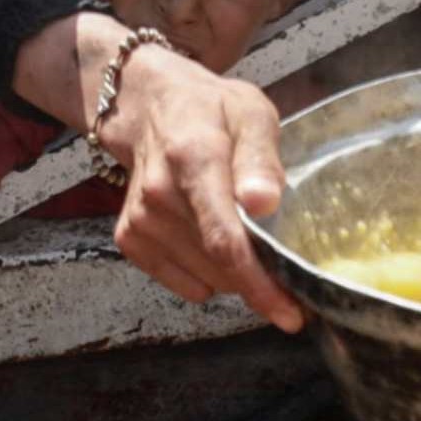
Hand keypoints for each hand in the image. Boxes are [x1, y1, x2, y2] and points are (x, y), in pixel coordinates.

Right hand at [99, 45, 300, 331]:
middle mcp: (158, 194)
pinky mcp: (130, 238)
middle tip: (282, 254)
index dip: (259, 285)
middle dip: (260, 277)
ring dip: (236, 273)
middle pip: (219, 267)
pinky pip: (186, 283)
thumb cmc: (211, 110)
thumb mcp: (251, 113)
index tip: (290, 314)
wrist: (148, 106)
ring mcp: (140, 219)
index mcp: (193, 158)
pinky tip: (212, 238)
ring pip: (207, 280)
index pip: (224, 239)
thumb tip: (265, 202)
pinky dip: (209, 275)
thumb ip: (260, 157)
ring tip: (243, 233)